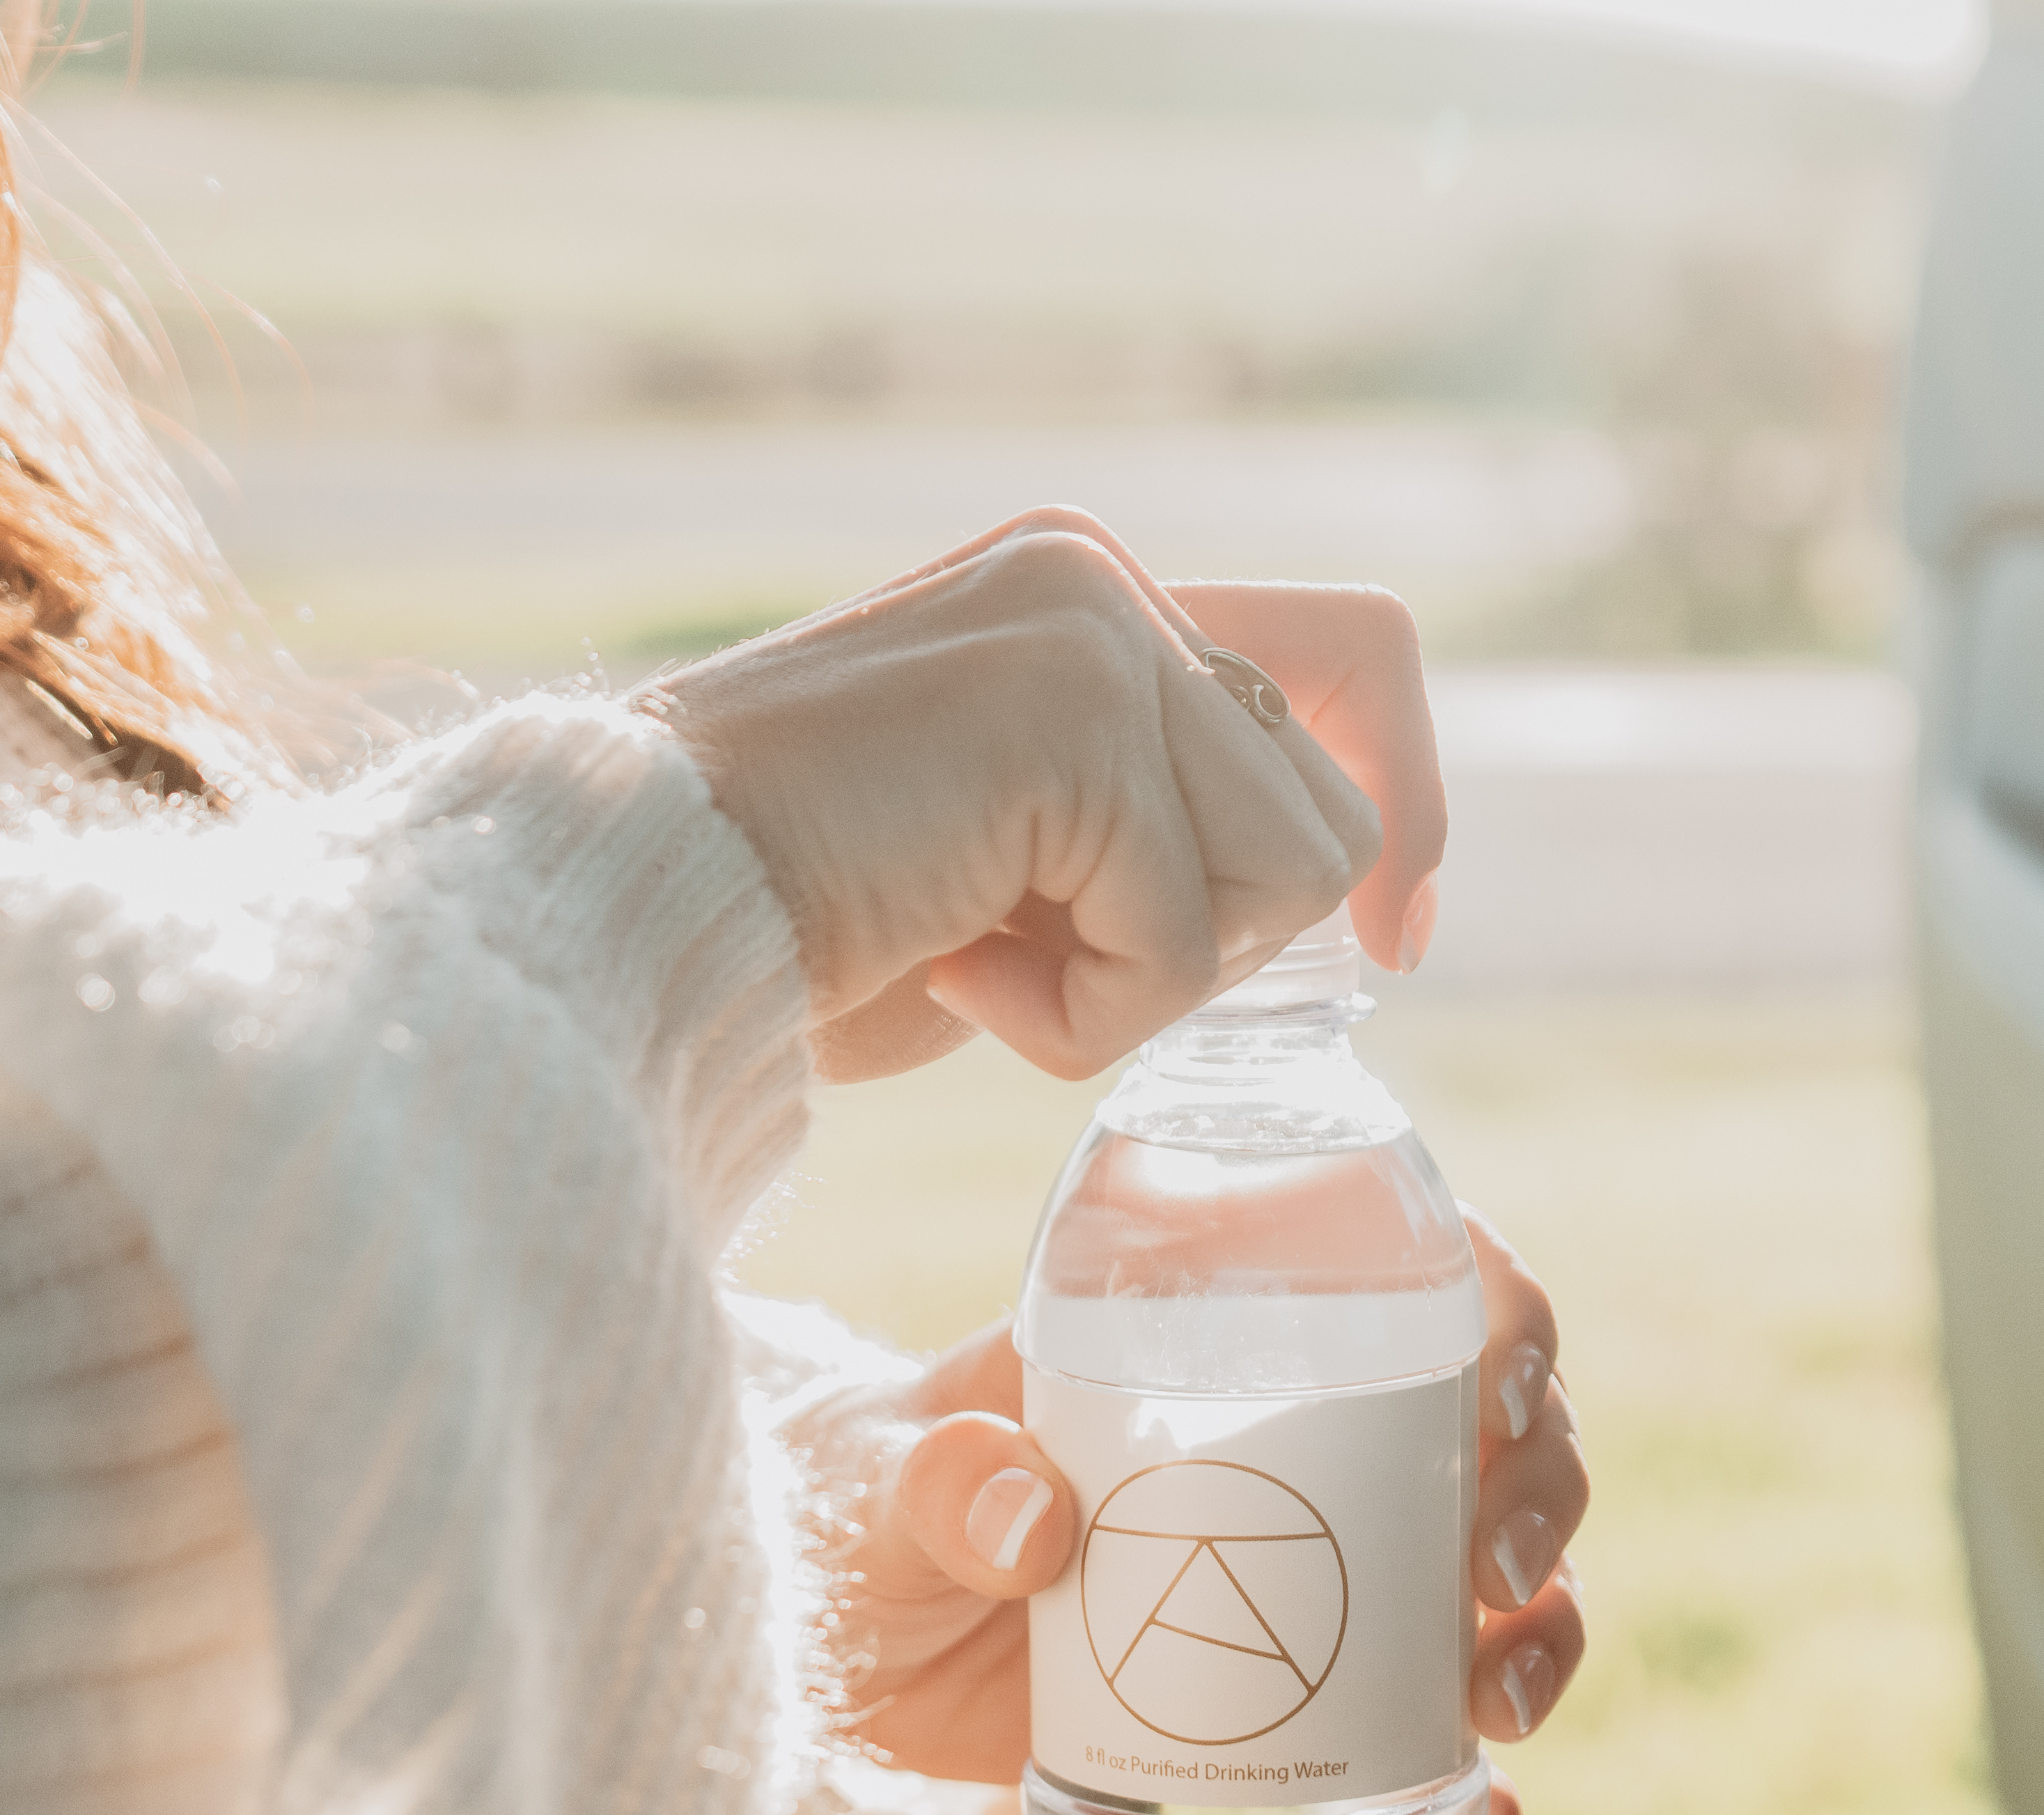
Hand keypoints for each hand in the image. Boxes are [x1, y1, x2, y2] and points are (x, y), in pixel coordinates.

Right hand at [646, 514, 1448, 1082]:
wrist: (637, 914)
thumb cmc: (797, 919)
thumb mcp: (1015, 850)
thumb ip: (1141, 818)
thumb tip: (1313, 883)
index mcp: (1082, 586)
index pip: (1347, 653)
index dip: (1406, 799)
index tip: (1399, 941)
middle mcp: (1096, 573)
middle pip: (1325, 809)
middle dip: (1207, 942)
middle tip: (1019, 953)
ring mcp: (1089, 625)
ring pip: (1280, 876)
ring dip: (1136, 980)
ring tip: (971, 949)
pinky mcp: (1070, 712)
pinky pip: (1182, 940)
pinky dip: (1076, 1012)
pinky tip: (945, 963)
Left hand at [819, 1216, 1587, 1814]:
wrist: (840, 1667)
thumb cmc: (861, 1522)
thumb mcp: (879, 1485)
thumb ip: (937, 1480)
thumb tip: (1028, 1515)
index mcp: (1233, 1345)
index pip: (1417, 1290)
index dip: (1506, 1323)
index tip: (1502, 1396)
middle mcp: (1311, 1453)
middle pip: (1498, 1444)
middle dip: (1542, 1502)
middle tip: (1499, 1580)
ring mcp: (1323, 1588)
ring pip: (1497, 1593)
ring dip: (1540, 1645)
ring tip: (1503, 1716)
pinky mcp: (1304, 1713)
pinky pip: (1427, 1753)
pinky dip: (1479, 1808)